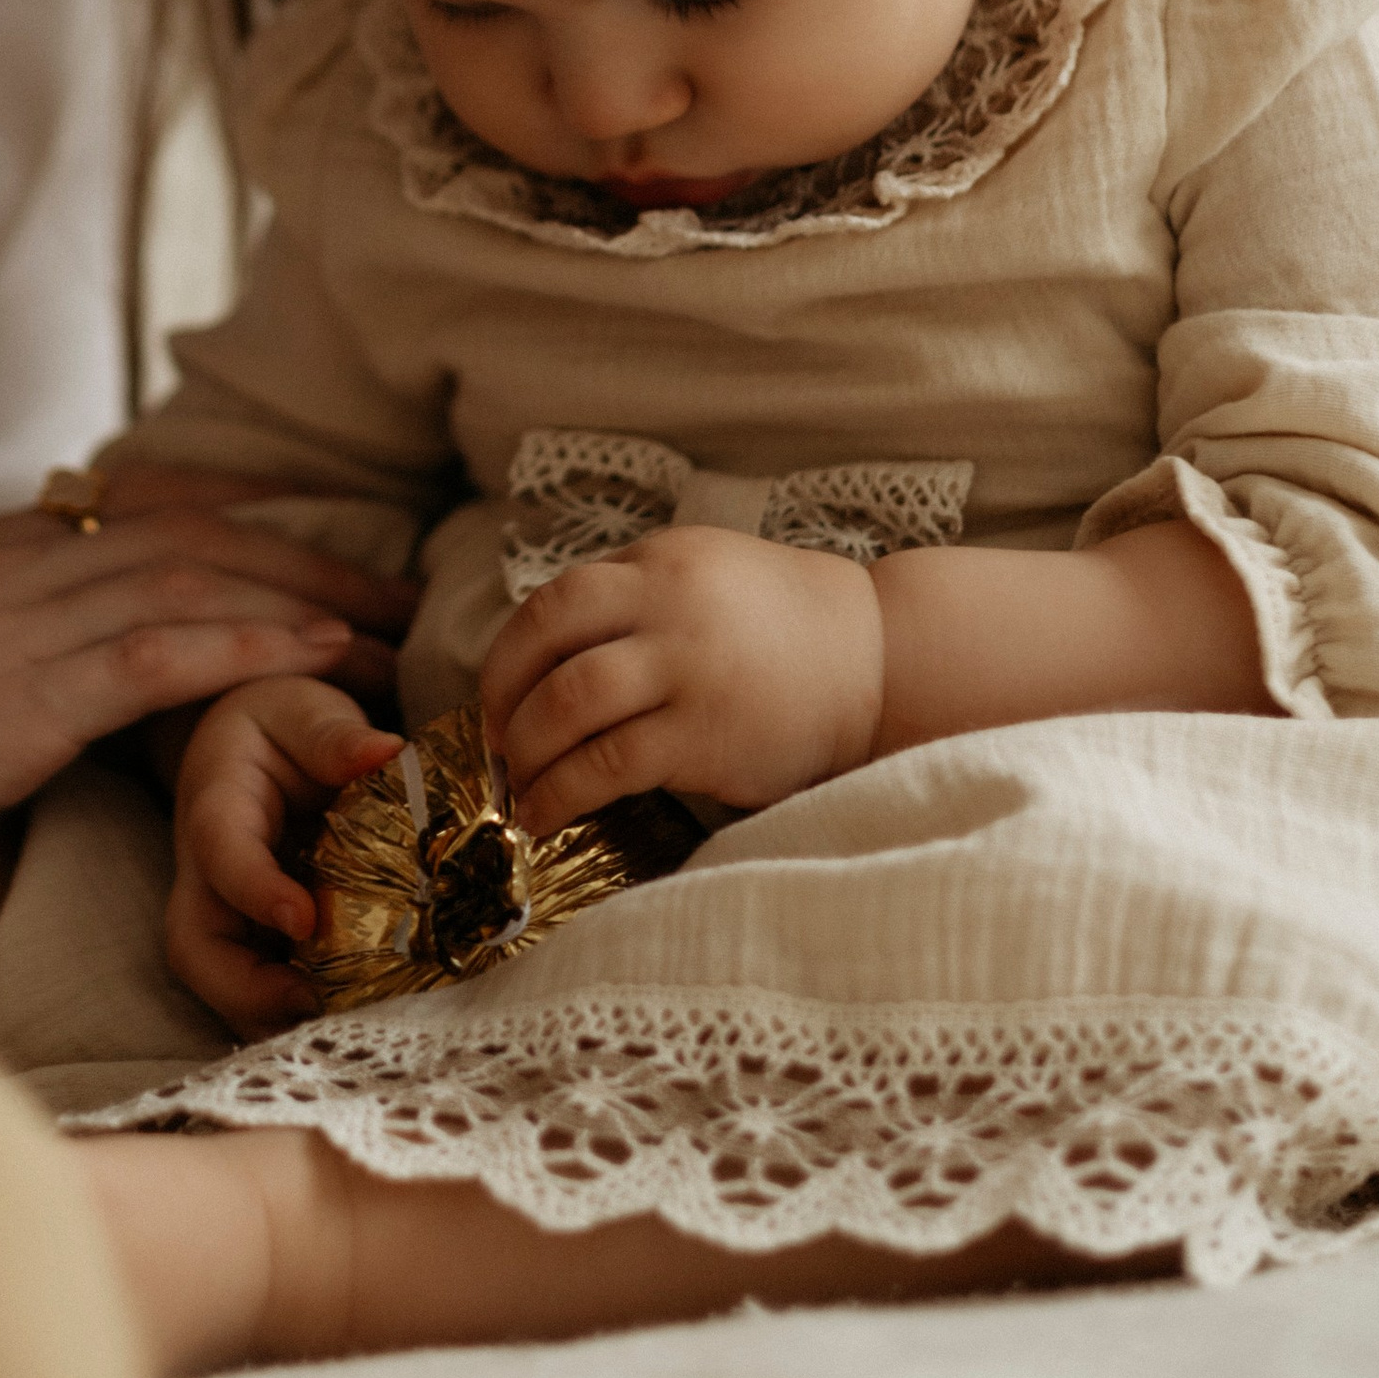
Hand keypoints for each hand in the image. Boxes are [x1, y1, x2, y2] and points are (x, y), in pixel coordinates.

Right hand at [0, 502, 413, 953]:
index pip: (133, 514)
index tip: (325, 560)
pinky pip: (149, 654)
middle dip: (301, 562)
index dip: (245, 529)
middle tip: (395, 595)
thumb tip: (84, 691)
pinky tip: (316, 661)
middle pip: (179, 536)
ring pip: (181, 583)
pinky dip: (245, 648)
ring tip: (385, 635)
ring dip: (301, 604)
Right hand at [167, 677, 401, 1039]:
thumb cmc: (280, 727)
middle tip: (316, 1008)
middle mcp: (206, 875)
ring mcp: (224, 917)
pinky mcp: (252, 945)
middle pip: (195, 948)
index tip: (304, 919)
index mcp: (216, 805)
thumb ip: (335, 733)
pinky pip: (259, 993)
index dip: (254, 890)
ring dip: (273, 1017)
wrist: (252, 749)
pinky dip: (295, 1016)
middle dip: (244, 991)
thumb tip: (387, 752)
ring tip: (344, 1028)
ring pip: (222, 985)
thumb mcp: (304, 710)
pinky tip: (353, 1019)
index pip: (219, 850)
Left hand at [481, 529, 884, 834]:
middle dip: (503, 704)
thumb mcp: (705, 576)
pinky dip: (560, 792)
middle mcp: (667, 606)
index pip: (554, 601)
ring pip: (566, 706)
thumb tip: (543, 662)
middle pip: (545, 648)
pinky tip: (547, 814)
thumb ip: (634, 599)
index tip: (498, 696)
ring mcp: (686, 670)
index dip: (509, 655)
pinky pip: (604, 765)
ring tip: (520, 786)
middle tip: (499, 744)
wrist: (881, 659)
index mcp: (660, 563)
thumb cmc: (784, 627)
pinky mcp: (703, 735)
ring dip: (526, 753)